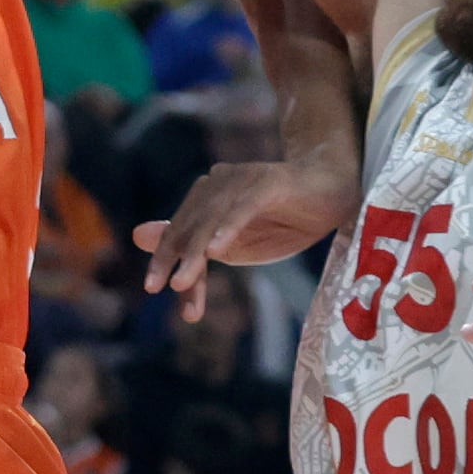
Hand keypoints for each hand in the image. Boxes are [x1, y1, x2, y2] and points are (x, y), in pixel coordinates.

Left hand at [135, 155, 356, 317]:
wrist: (334, 192)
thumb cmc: (287, 221)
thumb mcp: (236, 244)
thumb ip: (192, 242)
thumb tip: (138, 235)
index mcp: (207, 198)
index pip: (182, 235)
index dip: (169, 263)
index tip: (159, 294)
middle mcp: (218, 183)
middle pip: (190, 226)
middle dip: (173, 259)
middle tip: (157, 289)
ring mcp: (243, 180)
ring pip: (211, 218)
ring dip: (195, 251)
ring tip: (183, 281)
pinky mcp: (268, 182)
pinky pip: (243, 207)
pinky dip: (228, 228)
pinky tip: (216, 250)